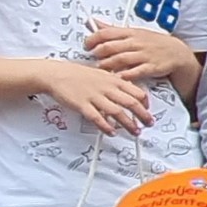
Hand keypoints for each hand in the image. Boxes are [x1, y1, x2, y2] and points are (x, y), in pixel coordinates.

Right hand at [39, 57, 157, 133]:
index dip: (145, 103)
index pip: (136, 91)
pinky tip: (112, 132)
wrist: (57, 74)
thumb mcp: (102, 74)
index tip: (148, 110)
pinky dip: (106, 126)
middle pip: (131, 103)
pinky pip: (97, 118)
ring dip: (128, 124)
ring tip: (135, 132)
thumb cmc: (78, 74)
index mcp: (113, 80)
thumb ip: (116, 84)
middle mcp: (106, 88)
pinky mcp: (82, 104)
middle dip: (143, 115)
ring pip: (117, 112)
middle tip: (149, 124)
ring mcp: (94, 96)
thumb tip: (130, 92)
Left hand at [85, 18, 191, 82]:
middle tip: (92, 57)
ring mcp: (144, 55)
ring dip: (107, 65)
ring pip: (120, 59)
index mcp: (131, 32)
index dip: (93, 39)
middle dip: (98, 53)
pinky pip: (135, 72)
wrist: (177, 52)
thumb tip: (93, 22)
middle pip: (110, 47)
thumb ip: (112, 30)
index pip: (107, 33)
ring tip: (101, 68)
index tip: (87, 45)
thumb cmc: (153, 42)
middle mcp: (136, 42)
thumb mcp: (134, 32)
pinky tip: (117, 77)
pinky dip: (125, 75)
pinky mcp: (151, 67)